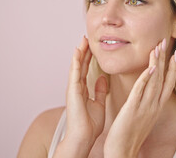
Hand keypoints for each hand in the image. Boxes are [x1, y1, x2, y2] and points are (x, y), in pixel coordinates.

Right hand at [53, 36, 107, 157]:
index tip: (92, 47)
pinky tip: (78, 51)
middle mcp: (77, 88)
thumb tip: (103, 78)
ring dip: (79, 53)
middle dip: (83, 51)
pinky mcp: (72, 91)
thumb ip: (100, 90)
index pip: (86, 70)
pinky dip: (75, 61)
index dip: (88, 58)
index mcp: (83, 91)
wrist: (83, 137)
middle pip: (80, 65)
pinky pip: (74, 73)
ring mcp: (73, 88)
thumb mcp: (99, 103)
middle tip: (86, 38)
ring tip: (82, 40)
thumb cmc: (90, 125)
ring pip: (76, 66)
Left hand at [103, 38, 175, 157]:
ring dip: (157, 62)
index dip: (172, 68)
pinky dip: (147, 78)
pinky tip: (151, 67)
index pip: (168, 84)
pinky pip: (141, 91)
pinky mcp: (133, 109)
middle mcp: (154, 106)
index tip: (175, 53)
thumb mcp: (141, 117)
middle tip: (166, 41)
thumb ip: (144, 104)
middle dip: (165, 59)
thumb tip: (145, 94)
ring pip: (154, 81)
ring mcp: (145, 107)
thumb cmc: (129, 135)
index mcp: (156, 108)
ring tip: (158, 47)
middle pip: (163, 78)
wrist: (123, 152)